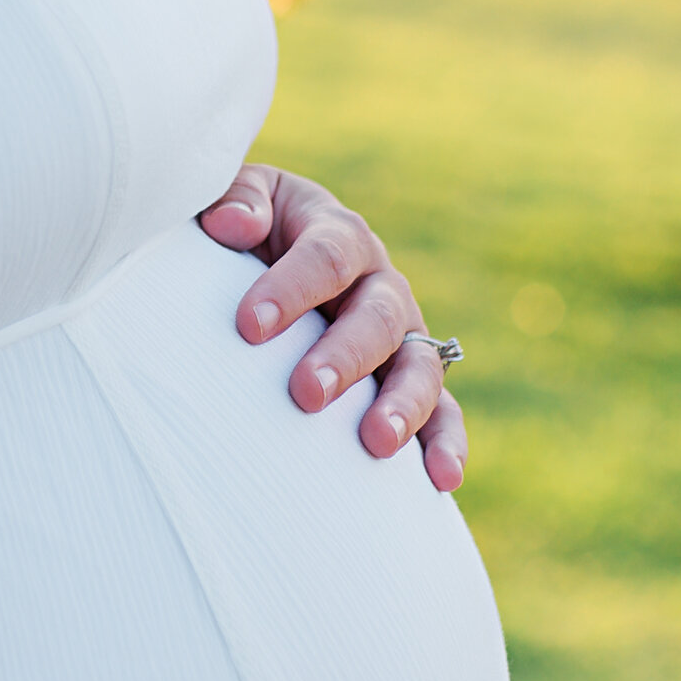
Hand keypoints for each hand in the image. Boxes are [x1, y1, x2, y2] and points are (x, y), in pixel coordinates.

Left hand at [199, 164, 466, 491]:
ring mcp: (401, 334)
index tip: (248, 326)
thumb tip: (234, 225)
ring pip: (420, 364)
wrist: (258, 264)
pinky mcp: (412, 380)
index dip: (289, 288)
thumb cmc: (239, 234)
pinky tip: (442, 479)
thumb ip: (234, 201)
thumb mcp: (234, 202)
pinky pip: (442, 411)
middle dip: (343, 355)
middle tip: (305, 392)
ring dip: (402, 403)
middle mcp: (378, 282)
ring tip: (376, 441)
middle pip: (375, 315)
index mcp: (337, 232)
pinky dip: (446, 443)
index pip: (324, 256)